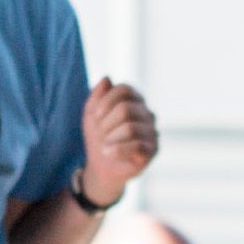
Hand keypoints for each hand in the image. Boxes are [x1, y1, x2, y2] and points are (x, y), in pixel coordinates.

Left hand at [79, 78, 158, 203]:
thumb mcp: (91, 114)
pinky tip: (108, 152)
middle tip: (100, 134)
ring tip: (104, 146)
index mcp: (135, 101)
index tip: (95, 116)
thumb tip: (107, 78)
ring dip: (110, 138)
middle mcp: (147, 113)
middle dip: (106, 123)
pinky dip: (117, 150)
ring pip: (130, 128)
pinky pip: (136, 146)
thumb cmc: (99, 137)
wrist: (101, 166)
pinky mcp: (152, 150)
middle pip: (126, 109)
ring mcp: (152, 132)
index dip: (106, 101)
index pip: (125, 89)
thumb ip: (97, 95)